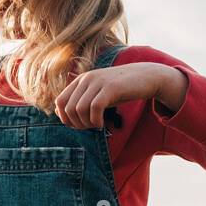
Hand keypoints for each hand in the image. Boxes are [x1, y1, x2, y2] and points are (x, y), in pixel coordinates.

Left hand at [54, 62, 187, 130]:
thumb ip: (82, 102)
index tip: (79, 124)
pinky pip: (94, 108)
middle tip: (89, 128)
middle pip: (68, 108)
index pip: (59, 102)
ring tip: (97, 125)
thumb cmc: (121, 90)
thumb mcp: (98, 94)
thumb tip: (63, 117)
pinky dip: (96, 121)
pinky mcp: (110, 88)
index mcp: (81, 80)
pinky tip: (102, 124)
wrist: (145, 77)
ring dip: (86, 124)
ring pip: (79, 109)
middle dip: (76, 124)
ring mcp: (98, 82)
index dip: (65, 118)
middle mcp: (86, 79)